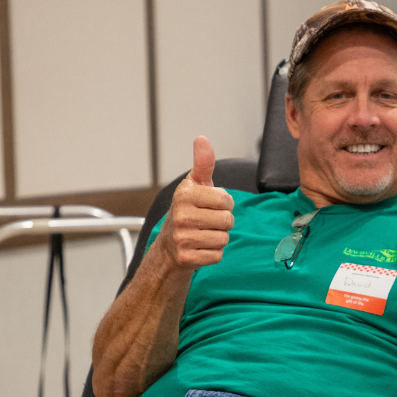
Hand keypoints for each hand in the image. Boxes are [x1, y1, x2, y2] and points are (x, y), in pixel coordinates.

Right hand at [154, 136, 234, 268]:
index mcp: (185, 195)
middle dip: (223, 222)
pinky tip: (200, 247)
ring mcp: (182, 238)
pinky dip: (213, 253)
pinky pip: (218, 256)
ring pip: (224, 239)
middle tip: (208, 221)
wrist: (169, 245)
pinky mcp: (187, 258)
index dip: (225, 204)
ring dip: (219, 238)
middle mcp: (181, 216)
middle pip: (227, 221)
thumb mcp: (195, 185)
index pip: (226, 200)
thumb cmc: (188, 211)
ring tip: (204, 234)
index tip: (212, 205)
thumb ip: (203, 163)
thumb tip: (201, 138)